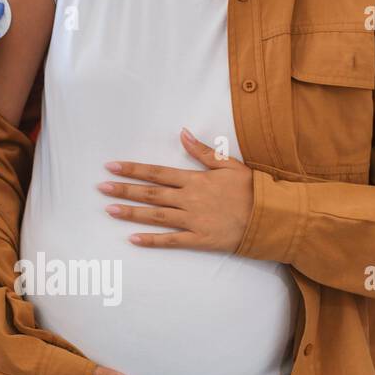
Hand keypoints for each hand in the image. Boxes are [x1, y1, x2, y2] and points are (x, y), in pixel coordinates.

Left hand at [99, 127, 253, 251]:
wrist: (273, 217)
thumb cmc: (253, 189)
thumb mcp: (229, 164)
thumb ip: (203, 151)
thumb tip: (182, 133)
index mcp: (195, 180)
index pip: (157, 173)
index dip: (133, 169)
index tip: (112, 166)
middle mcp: (190, 199)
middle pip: (151, 193)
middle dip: (124, 189)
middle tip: (101, 187)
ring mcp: (194, 220)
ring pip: (156, 216)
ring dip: (131, 213)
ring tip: (109, 209)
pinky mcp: (201, 239)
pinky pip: (172, 241)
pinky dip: (153, 240)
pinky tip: (133, 239)